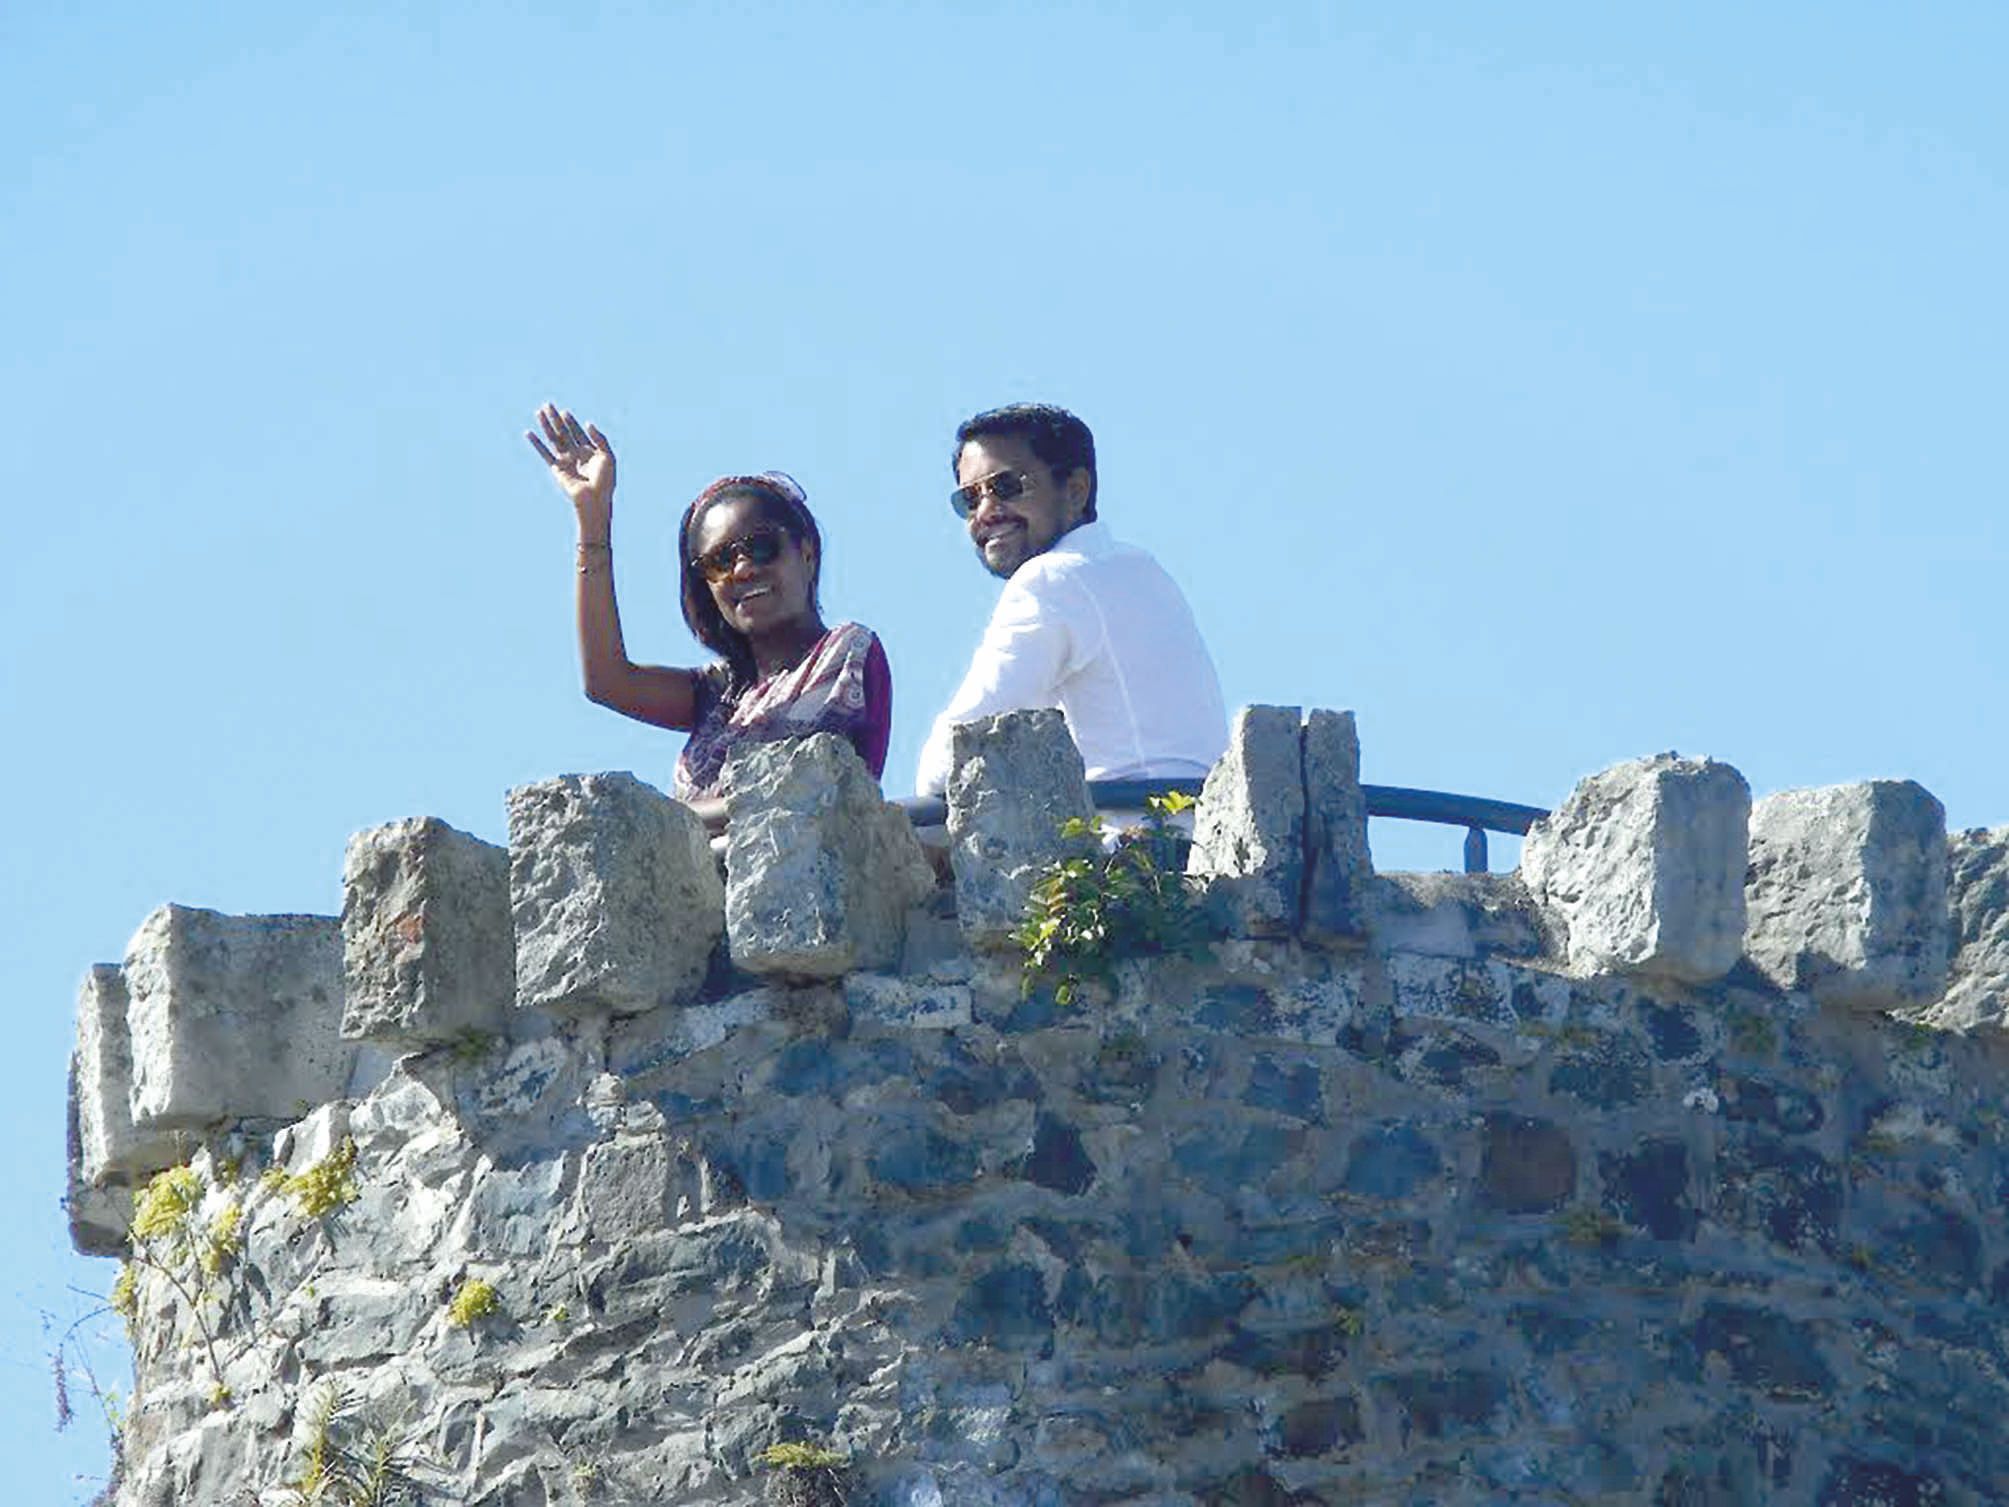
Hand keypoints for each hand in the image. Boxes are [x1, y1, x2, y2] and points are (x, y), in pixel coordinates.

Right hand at [527, 404, 615, 534]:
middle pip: (564, 432)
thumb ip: (599, 438)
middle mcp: (576, 454)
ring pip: (553, 439)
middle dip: (556, 419)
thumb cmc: (605, 480)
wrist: (594, 499)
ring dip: (546, 425)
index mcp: (589, 451)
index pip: (577, 432)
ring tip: (539, 412)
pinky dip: (536, 443)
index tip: (565, 412)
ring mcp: (565, 460)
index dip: (571, 422)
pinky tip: (529, 433)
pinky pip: (544, 453)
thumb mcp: (608, 456)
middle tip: (548, 404)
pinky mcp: (556, 468)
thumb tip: (587, 423)